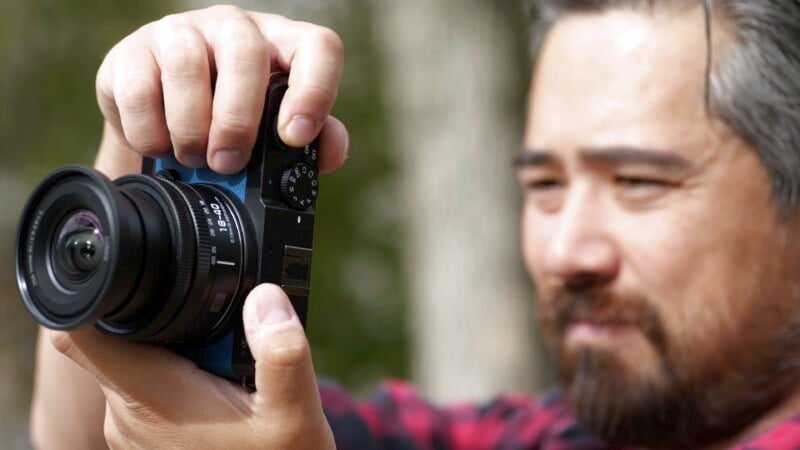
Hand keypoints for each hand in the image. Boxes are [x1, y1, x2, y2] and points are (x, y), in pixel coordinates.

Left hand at [50, 284, 333, 448]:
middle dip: (168, 316)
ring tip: (228, 365)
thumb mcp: (295, 415)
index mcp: (153, 398)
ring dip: (179, 346)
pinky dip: (183, 373)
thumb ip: (281, 354)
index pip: (83, 333)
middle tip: (225, 336)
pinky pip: (151, 386)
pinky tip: (225, 387)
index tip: (136, 273)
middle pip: (120, 336)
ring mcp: (135, 430)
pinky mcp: (149, 437)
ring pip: (138, 359)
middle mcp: (129, 415)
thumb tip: (266, 296)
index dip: (99, 293)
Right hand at [93, 5, 347, 178]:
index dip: (314, 91)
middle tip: (229, 162)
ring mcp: (182, 33)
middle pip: (245, 52)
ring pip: (187, 65)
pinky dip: (150, 132)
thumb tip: (327, 153)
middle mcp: (234, 29)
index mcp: (283, 45)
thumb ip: (314, 142)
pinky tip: (161, 147)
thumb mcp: (276, 132)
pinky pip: (139, 90)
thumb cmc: (234, 121)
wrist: (165, 118)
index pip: (318, 47)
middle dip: (237, 119)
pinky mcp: (132, 52)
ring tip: (195, 158)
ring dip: (191, 127)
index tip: (295, 137)